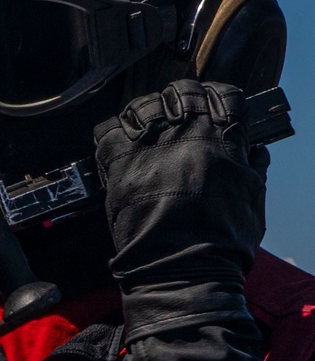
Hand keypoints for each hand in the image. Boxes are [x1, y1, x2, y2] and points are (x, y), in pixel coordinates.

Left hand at [93, 79, 267, 341]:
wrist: (182, 267)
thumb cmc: (220, 242)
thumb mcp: (252, 198)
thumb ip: (252, 168)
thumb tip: (253, 151)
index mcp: (224, 138)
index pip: (224, 95)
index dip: (216, 100)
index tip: (210, 108)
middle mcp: (187, 133)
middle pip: (181, 92)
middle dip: (179, 101)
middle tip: (175, 119)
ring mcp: (151, 144)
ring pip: (143, 106)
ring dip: (144, 115)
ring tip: (145, 133)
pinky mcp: (120, 162)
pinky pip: (108, 132)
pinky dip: (112, 137)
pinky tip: (119, 150)